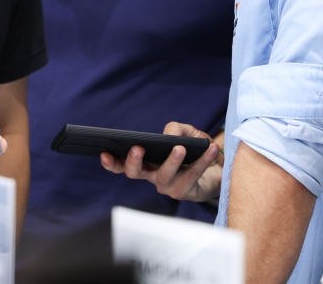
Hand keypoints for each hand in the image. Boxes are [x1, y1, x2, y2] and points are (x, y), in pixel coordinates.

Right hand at [101, 121, 222, 202]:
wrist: (218, 167)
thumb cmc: (195, 149)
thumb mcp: (184, 132)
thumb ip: (175, 129)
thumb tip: (169, 136)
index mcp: (146, 162)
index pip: (122, 165)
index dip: (111, 162)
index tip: (104, 153)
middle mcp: (152, 176)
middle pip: (135, 173)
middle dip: (133, 161)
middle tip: (137, 148)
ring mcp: (168, 186)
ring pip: (164, 176)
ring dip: (171, 161)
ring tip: (179, 148)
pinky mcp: (187, 192)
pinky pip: (192, 176)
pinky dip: (202, 161)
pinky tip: (210, 148)